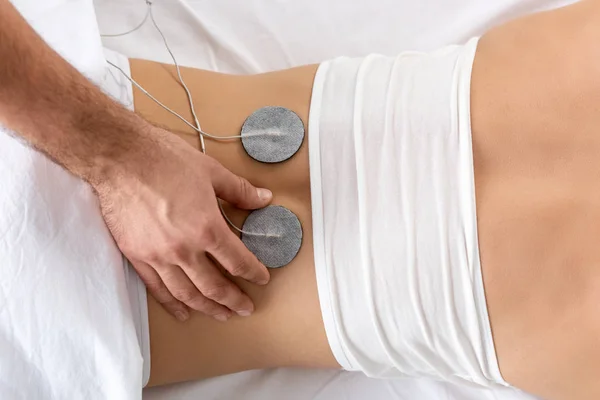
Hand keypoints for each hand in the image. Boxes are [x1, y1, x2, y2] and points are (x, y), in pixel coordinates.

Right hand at [95, 127, 271, 321]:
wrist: (120, 157)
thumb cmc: (165, 160)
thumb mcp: (211, 171)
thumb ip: (239, 190)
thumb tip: (264, 198)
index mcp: (207, 228)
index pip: (238, 261)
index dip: (254, 273)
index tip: (261, 279)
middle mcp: (184, 249)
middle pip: (214, 285)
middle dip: (234, 300)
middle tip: (245, 308)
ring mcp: (158, 256)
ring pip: (187, 293)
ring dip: (207, 308)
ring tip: (222, 314)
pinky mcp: (137, 256)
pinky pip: (157, 289)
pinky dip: (172, 304)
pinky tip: (182, 312)